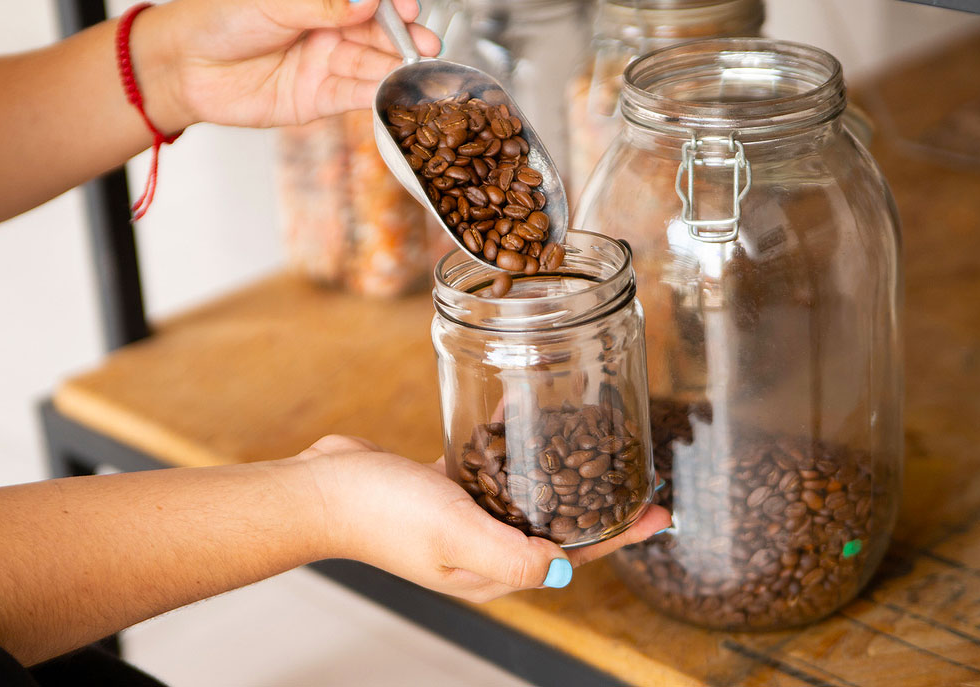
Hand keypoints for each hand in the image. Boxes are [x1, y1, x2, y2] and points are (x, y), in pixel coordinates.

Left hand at [133, 0, 439, 132]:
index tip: (404, 6)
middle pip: (378, 25)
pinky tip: (392, 92)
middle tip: (425, 47)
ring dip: (395, 67)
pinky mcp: (320, 95)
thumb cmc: (219, 17)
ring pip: (372, 61)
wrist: (183, 67)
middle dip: (403, 36)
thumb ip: (326, 3)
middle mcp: (329, 19)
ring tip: (416, 72)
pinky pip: (355, 93)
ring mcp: (327, 57)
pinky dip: (376, 94)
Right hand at [298, 435, 671, 602]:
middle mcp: (485, 546)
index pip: (573, 554)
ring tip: (595, 435)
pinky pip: (493, 463)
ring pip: (528, 491)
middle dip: (601, 498)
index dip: (619, 533)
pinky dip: (514, 440)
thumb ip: (512, 554)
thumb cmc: (381, 515)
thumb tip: (567, 571)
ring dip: (561, 466)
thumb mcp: (455, 533)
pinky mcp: (446, 486)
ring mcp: (466, 516)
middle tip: (638, 468)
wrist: (320, 489)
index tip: (659, 511)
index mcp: (492, 570)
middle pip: (559, 522)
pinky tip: (527, 408)